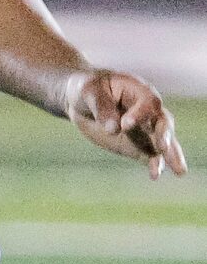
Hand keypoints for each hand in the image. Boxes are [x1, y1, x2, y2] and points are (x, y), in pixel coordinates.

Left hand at [65, 69, 186, 179]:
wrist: (83, 102)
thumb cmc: (88, 89)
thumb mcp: (89, 91)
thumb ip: (101, 107)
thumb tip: (114, 129)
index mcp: (139, 91)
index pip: (148, 102)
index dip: (140, 114)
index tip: (125, 125)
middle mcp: (149, 111)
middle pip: (164, 123)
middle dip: (165, 136)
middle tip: (163, 147)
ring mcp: (146, 130)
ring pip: (164, 143)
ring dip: (171, 156)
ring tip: (179, 171)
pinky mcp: (139, 146)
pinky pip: (151, 156)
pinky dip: (155, 165)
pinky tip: (155, 175)